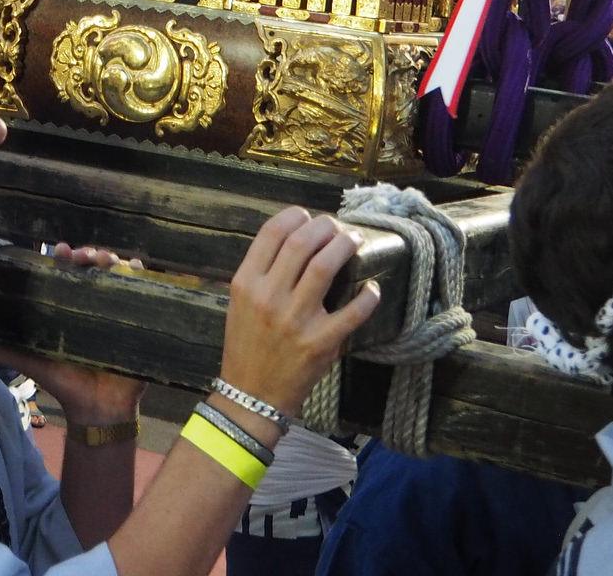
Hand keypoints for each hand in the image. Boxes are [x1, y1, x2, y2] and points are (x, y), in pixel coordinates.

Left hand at [0, 244, 147, 424]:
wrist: (96, 408)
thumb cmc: (64, 380)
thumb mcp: (31, 360)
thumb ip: (3, 348)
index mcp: (67, 304)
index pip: (64, 270)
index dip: (62, 256)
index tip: (60, 250)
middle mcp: (91, 300)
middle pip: (91, 265)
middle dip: (88, 253)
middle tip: (83, 255)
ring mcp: (115, 306)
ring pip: (115, 272)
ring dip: (111, 259)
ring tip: (106, 259)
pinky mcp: (137, 317)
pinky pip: (142, 290)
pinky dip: (139, 273)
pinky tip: (136, 266)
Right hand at [217, 207, 380, 423]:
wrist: (251, 395)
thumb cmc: (246, 346)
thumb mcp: (240, 304)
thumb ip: (261, 273)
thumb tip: (295, 241)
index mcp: (246, 283)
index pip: (271, 234)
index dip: (294, 216)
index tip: (307, 216)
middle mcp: (269, 297)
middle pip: (302, 243)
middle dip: (324, 226)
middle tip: (336, 227)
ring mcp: (296, 319)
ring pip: (325, 266)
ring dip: (344, 246)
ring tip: (354, 241)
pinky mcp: (321, 342)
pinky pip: (352, 311)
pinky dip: (367, 296)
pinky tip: (371, 287)